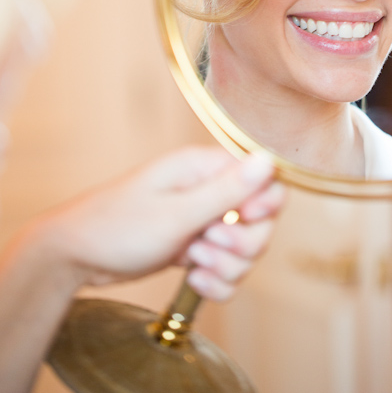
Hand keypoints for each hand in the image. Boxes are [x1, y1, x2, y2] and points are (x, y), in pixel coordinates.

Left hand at [34, 147, 283, 299]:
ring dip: (227, 265)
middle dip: (242, 244)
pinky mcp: (195, 246)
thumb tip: (268, 159)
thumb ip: (227, 190)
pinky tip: (193, 279)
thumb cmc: (118, 226)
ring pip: (245, 250)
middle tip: (207, 244)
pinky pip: (227, 268)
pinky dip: (217, 280)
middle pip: (262, 222)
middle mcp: (209, 190)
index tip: (242, 220)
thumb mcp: (177, 212)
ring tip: (192, 261)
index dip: (263, 207)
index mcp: (206, 168)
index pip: (266, 181)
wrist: (76, 256)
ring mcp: (203, 220)